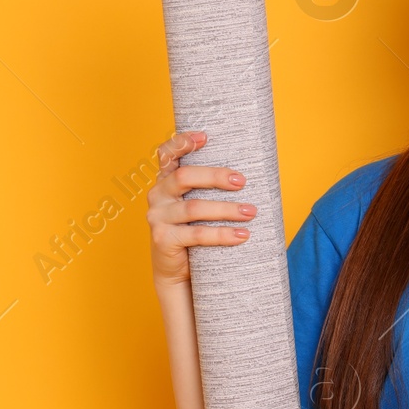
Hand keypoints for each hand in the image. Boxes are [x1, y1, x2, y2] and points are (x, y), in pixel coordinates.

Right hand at [145, 130, 254, 285]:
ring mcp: (157, 217)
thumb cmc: (195, 231)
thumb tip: (248, 176)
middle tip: (242, 182)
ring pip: (194, 208)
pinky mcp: (163, 239)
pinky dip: (222, 234)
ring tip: (251, 212)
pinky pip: (197, 234)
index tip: (205, 137)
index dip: (181, 142)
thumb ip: (209, 188)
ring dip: (227, 209)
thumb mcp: (199, 204)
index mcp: (166, 180)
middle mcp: (157, 195)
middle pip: (184, 177)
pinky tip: (242, 235)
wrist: (178, 271)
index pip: (166, 154)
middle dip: (216, 176)